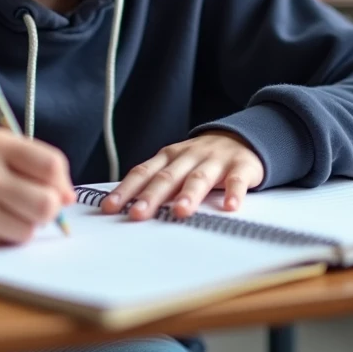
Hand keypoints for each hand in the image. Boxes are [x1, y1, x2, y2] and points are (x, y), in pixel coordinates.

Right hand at [0, 127, 74, 246]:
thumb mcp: (2, 149)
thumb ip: (39, 164)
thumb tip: (68, 198)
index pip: (51, 166)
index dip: (62, 183)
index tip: (58, 189)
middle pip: (46, 203)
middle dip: (49, 209)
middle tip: (36, 204)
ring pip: (29, 229)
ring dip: (26, 224)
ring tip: (6, 210)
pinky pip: (6, 242)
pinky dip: (5, 235)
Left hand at [100, 131, 263, 220]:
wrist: (242, 138)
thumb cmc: (202, 159)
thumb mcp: (176, 165)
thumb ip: (156, 183)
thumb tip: (126, 208)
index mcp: (169, 157)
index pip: (143, 172)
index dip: (126, 189)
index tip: (110, 208)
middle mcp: (189, 156)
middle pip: (167, 177)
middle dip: (151, 196)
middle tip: (138, 214)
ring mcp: (215, 160)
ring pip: (199, 177)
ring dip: (189, 194)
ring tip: (181, 211)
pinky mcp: (241, 166)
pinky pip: (236, 180)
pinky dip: (233, 193)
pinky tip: (229, 207)